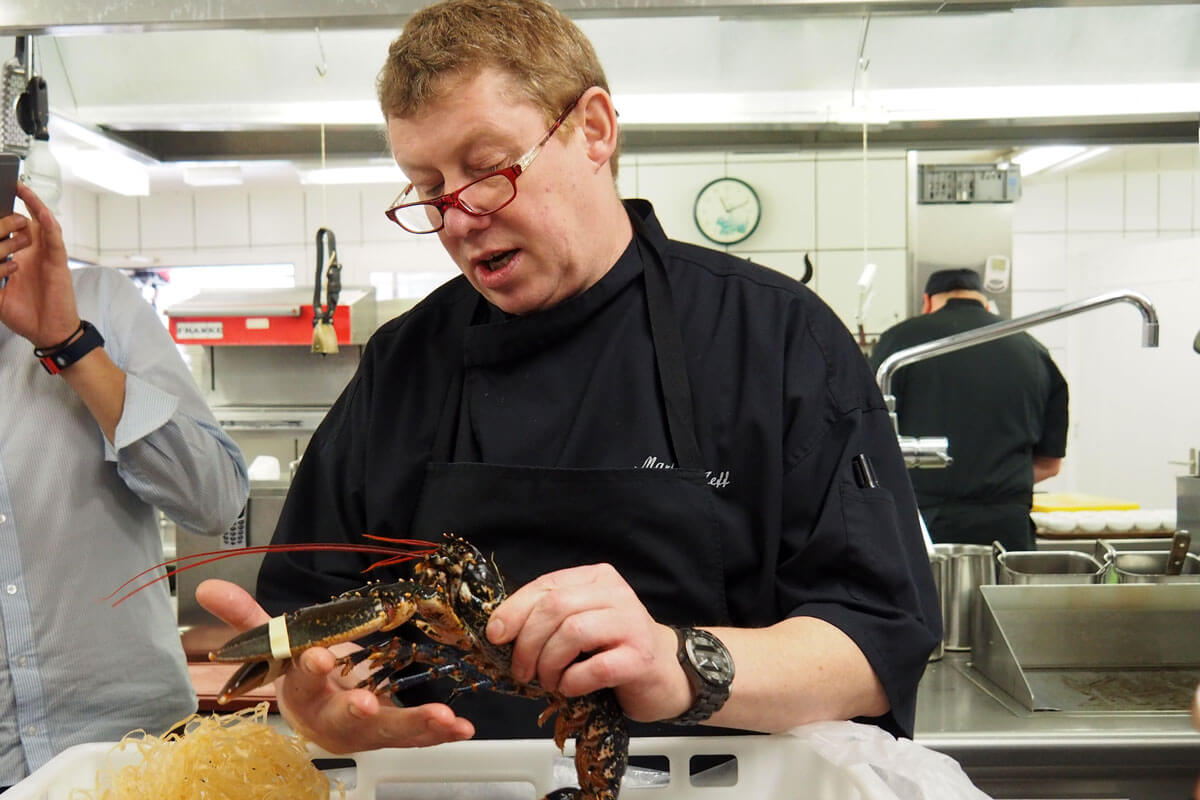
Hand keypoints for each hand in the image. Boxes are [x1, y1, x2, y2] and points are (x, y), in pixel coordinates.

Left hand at [0, 184, 80, 347]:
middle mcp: (33, 253)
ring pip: (41, 224)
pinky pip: (55, 240)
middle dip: (13, 205)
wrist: (47, 332)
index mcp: (18, 258)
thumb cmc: (25, 314)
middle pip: (24, 221)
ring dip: (33, 206)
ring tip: (21, 188)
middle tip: (4, 189)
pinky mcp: (58, 262)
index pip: (8, 231)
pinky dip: (49, 226)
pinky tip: (42, 213)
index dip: (1, 219)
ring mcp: (46, 256)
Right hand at [195, 579, 474, 752]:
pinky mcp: (392, 735)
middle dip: (356, 711)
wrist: (314, 714)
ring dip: (415, 725)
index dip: (308, 668)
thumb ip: (248, 618)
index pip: (300, 680)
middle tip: (367, 702)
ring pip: (388, 732)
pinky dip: (441, 733)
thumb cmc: (299, 673)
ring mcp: (365, 730)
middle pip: (342, 718)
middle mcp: (331, 718)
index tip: (319, 656)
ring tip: (443, 717)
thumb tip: (207, 586)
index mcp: (301, 693)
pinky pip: (417, 737)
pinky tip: (463, 727)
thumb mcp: (276, 644)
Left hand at [485, 563, 692, 722]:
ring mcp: (631, 624)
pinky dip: (572, 681)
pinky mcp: (640, 658)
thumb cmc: (616, 649)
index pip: (546, 586)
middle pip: (555, 608)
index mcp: (596, 578)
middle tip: (522, 670)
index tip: (495, 635)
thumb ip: (548, 619)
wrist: (668, 674)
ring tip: (548, 681)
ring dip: (549, 663)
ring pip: (572, 632)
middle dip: (527, 643)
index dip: (514, 611)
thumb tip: (499, 630)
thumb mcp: (581, 623)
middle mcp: (616, 594)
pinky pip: (595, 667)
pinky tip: (571, 687)